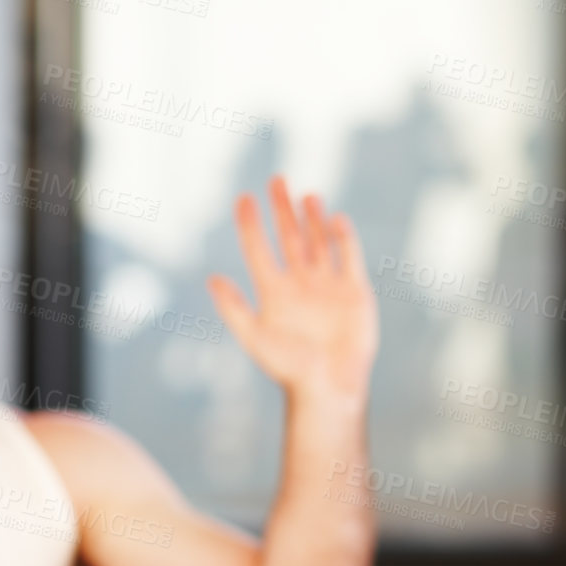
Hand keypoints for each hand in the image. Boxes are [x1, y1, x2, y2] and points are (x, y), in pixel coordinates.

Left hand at [207, 176, 377, 400]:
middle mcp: (300, 283)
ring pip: (319, 242)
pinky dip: (344, 239)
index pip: (259, 248)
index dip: (251, 224)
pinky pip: (349, 258)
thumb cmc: (290, 368)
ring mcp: (328, 285)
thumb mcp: (255, 339)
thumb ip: (234, 309)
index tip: (244, 198)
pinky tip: (336, 220)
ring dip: (312, 218)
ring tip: (306, 195)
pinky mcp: (355, 291)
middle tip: (277, 179)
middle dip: (283, 209)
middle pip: (290, 237)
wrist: (330, 387)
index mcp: (274, 291)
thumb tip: (211, 279)